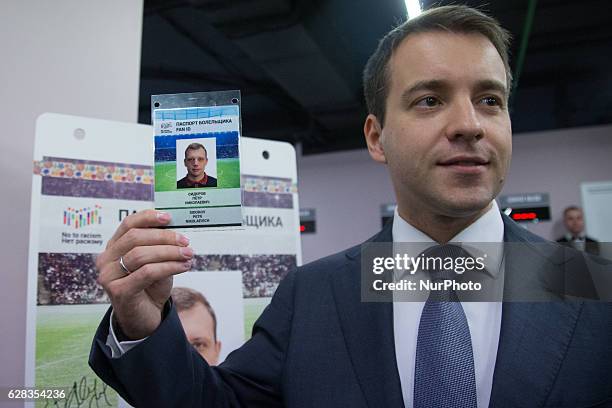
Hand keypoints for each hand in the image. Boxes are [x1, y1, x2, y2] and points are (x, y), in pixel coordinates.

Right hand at [96, 210, 192, 338]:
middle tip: (185, 241)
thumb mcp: (156, 261)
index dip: (148, 217)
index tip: (168, 217)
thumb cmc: (150, 286)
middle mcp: (106, 259)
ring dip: (169, 252)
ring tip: (188, 254)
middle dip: (164, 237)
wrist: (145, 317)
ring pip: (141, 255)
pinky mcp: (118, 291)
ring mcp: (109, 276)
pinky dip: (168, 267)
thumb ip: (159, 246)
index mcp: (114, 247)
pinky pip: (147, 272)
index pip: (128, 224)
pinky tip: (183, 266)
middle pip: (135, 237)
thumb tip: (176, 231)